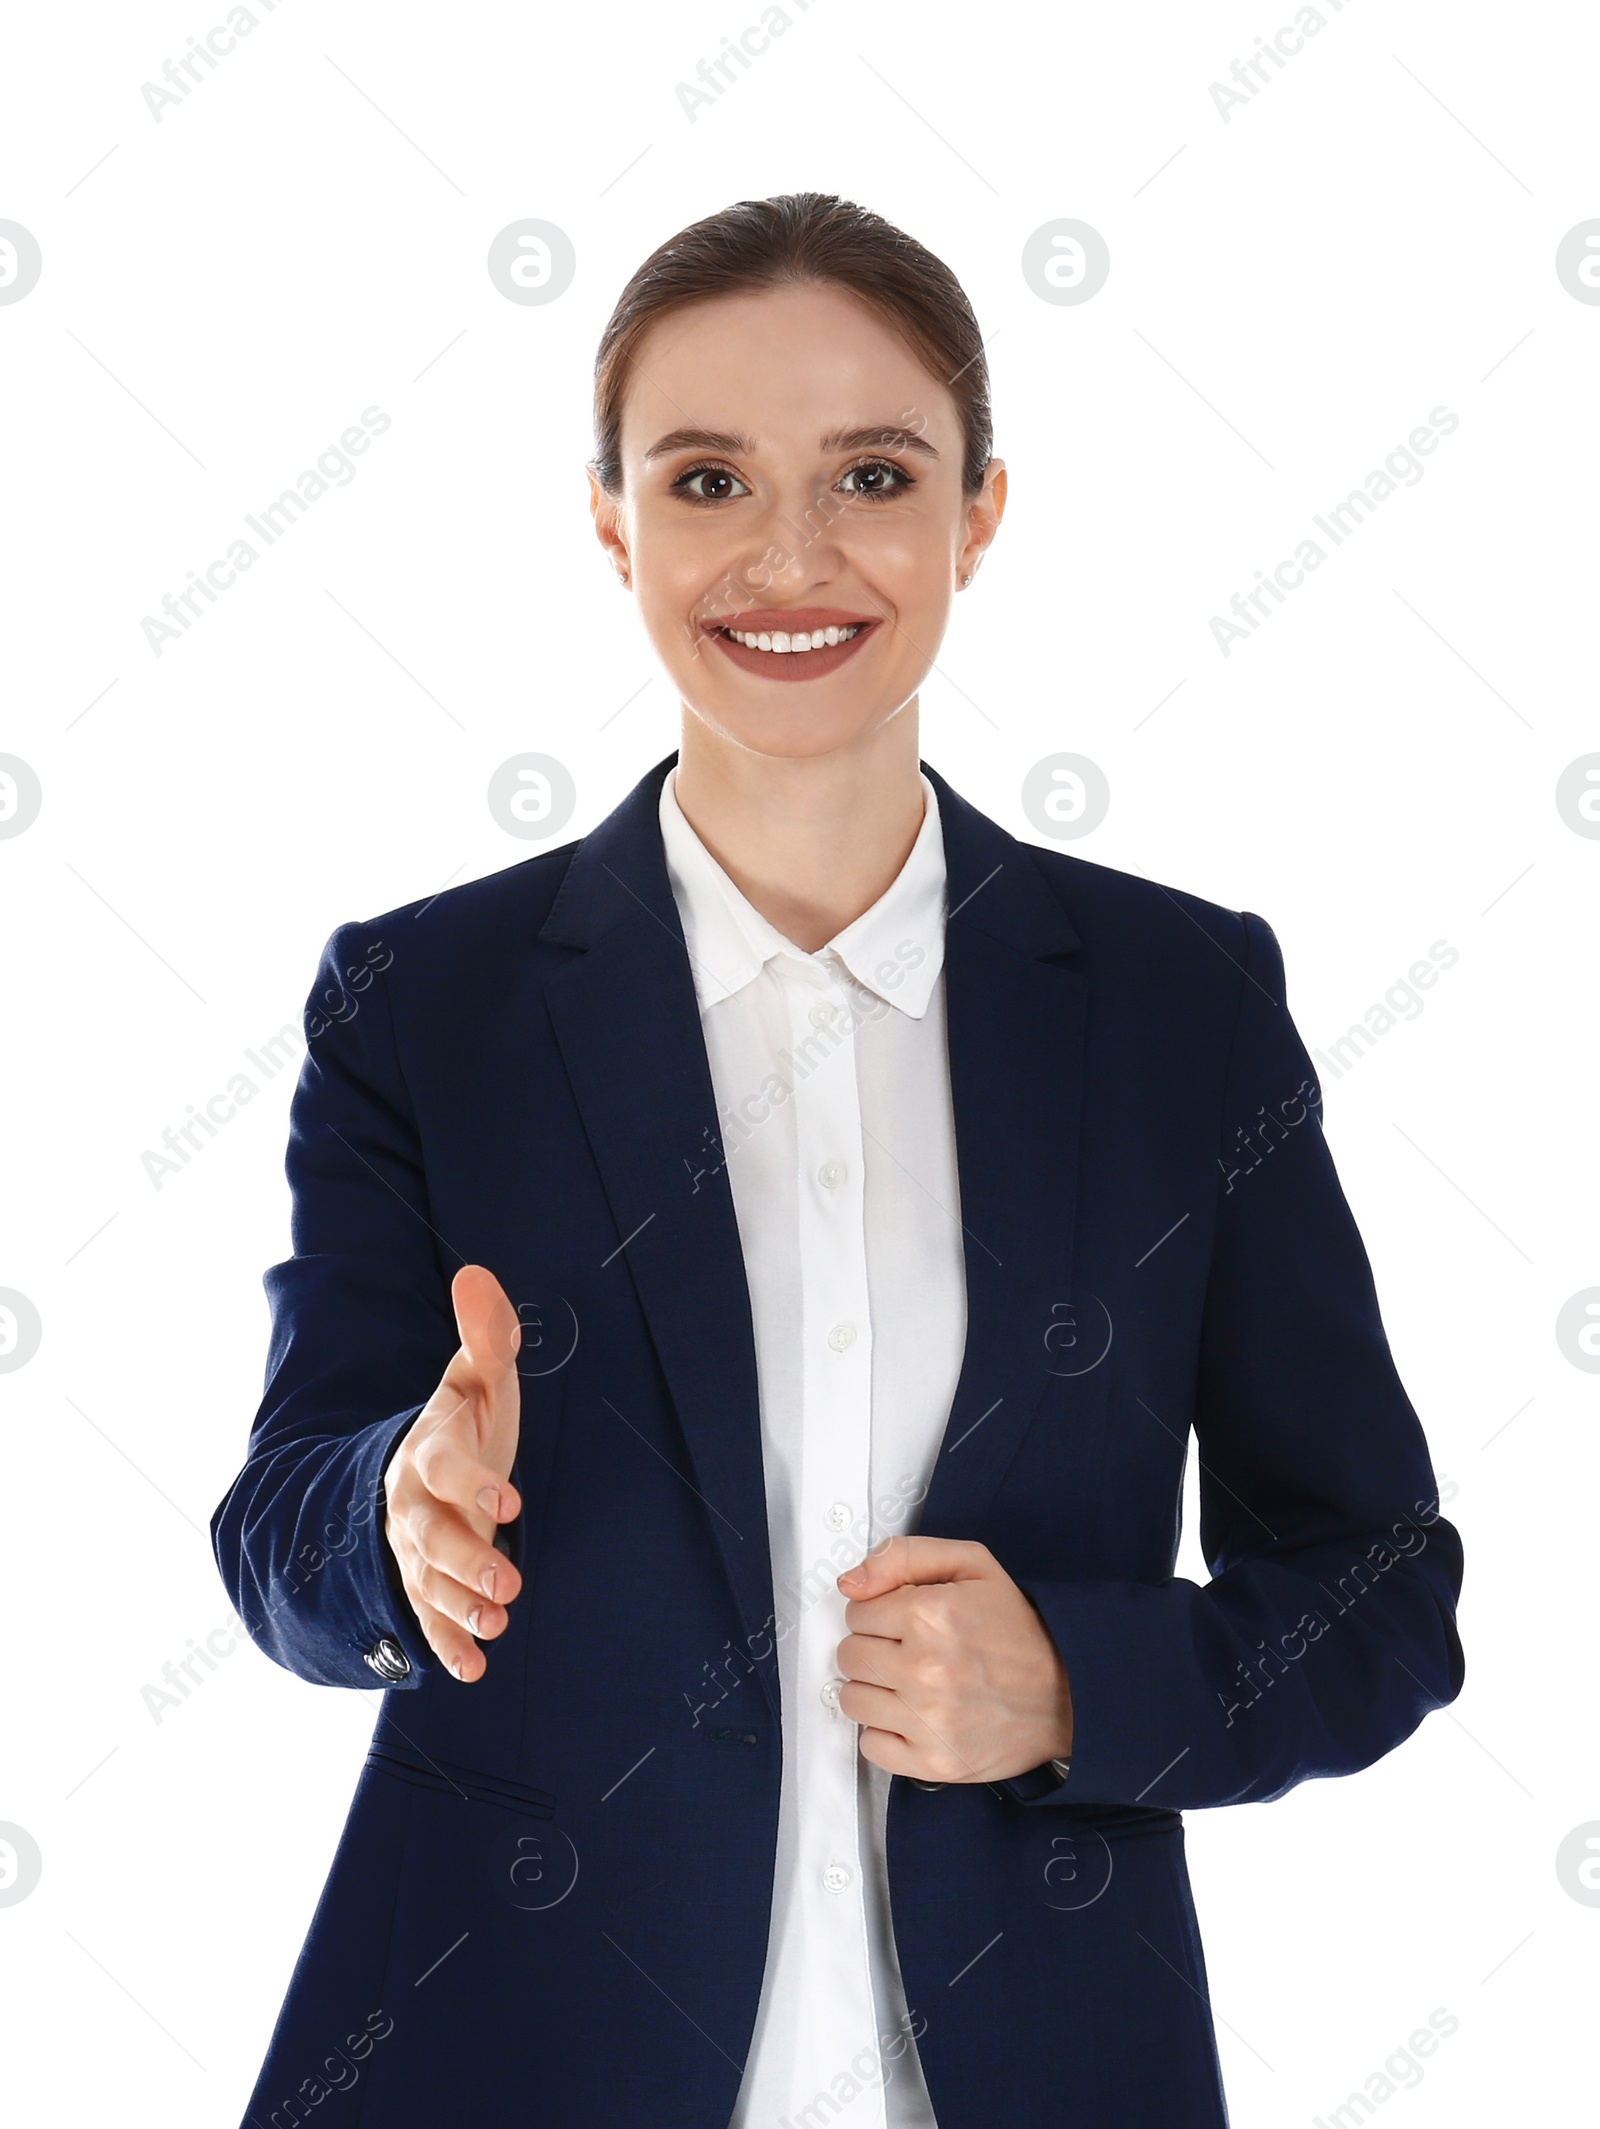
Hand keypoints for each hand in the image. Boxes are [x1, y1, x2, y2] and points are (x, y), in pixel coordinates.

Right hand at [383, 1264, 523, 1681]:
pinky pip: (428, 1622)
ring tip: (499, 1622)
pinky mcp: (424, 1587)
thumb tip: (478, 1272)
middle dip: (466, 1559)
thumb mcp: (476, 1378)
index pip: (443, 1467)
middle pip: (431, 1536)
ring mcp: (415, 1552)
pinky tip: (475, 1669)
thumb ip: (485, 1334)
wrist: (422, 1472)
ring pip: (428, 1584)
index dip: (472, 1481)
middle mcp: (413, 1507)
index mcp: (429, 1451)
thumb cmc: (463, 1422)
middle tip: (508, 1579)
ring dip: (460, 1606)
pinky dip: (447, 1646)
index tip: (509, 1498)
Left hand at [835, 1536, 1072, 1782]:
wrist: (1067, 1693)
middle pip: (850, 1655)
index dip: (879, 1612)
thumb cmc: (1018, 1629)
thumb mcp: (971, 1565)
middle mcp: (925, 1669)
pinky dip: (885, 1732)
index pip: (857, 1611)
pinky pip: (871, 1746)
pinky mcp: (933, 1761)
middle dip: (873, 1648)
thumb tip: (850, 1583)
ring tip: (909, 1683)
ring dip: (875, 1689)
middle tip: (908, 1651)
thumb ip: (902, 1557)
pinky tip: (912, 1716)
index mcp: (930, 1614)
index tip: (904, 1620)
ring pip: (853, 1700)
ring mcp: (928, 1720)